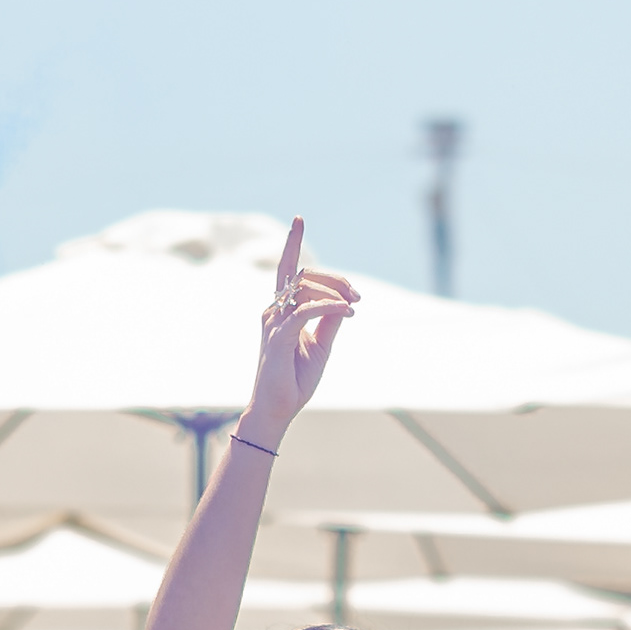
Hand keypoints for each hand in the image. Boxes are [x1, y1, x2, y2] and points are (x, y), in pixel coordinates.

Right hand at [242, 216, 360, 440]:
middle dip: (333, 279)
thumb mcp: (321, 345)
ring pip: (304, 288)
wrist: (278, 410)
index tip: (298, 219)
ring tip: (354, 306)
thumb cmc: (295, 380)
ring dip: (335, 292)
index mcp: (281, 312)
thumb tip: (345, 301)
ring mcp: (274, 323)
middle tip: (356, 296)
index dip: (291, 242)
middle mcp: (273, 312)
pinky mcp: (279, 336)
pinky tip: (348, 313)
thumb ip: (330, 320)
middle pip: (302, 275)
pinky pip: (306, 310)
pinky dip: (330, 307)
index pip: (287, 270)